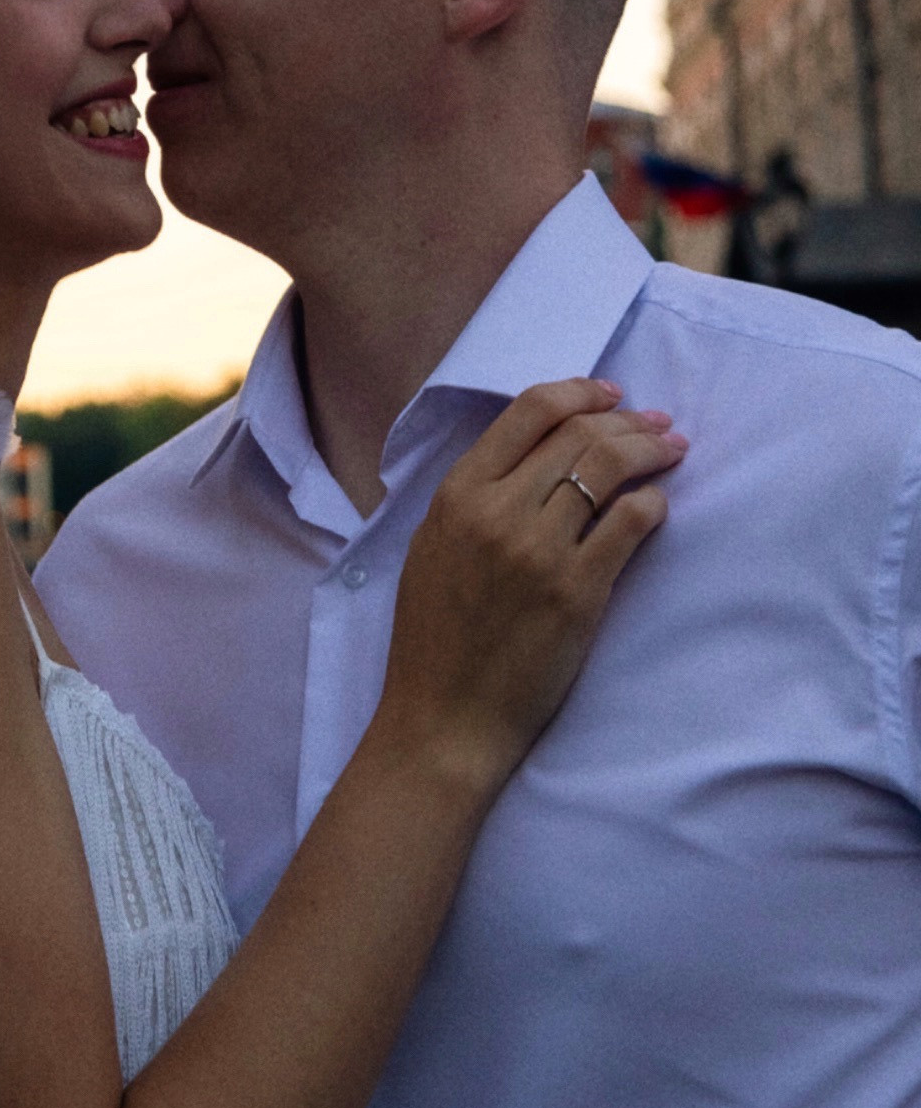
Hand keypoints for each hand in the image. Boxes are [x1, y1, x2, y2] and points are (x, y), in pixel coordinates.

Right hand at [374, 378, 684, 801]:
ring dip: (650, 451)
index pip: (528, 411)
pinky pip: (629, 524)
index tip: (612, 393)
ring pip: (608, 469)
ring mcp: (539, 550)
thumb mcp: (434, 545)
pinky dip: (653, 504)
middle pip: (578, 434)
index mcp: (457, 493)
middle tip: (660, 424)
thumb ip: (475, 495)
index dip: (578, 391)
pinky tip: (659, 505)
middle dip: (629, 420)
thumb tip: (537, 453)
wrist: (445, 716)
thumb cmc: (435, 636)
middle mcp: (497, 510)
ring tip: (672, 451)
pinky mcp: (577, 591)